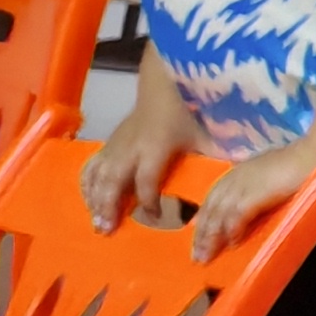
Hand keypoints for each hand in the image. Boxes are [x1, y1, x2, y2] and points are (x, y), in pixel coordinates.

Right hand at [80, 83, 203, 230]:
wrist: (164, 85)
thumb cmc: (189, 111)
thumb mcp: (207, 135)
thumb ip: (215, 159)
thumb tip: (228, 183)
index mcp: (156, 146)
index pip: (147, 180)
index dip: (148, 200)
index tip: (154, 216)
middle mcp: (131, 147)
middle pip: (113, 180)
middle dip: (108, 205)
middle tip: (106, 230)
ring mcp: (116, 144)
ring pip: (97, 174)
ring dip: (93, 198)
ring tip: (96, 221)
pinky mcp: (108, 142)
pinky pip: (91, 165)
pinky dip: (87, 183)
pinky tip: (89, 200)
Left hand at [187, 141, 315, 259]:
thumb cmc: (300, 164)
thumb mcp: (272, 173)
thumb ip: (259, 185)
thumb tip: (253, 203)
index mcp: (238, 173)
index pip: (213, 198)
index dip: (205, 218)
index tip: (200, 236)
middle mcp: (235, 179)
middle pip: (210, 209)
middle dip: (202, 233)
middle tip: (197, 255)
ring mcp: (242, 187)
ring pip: (218, 216)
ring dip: (211, 238)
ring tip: (208, 256)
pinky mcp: (253, 197)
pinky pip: (236, 218)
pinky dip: (232, 232)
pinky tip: (233, 244)